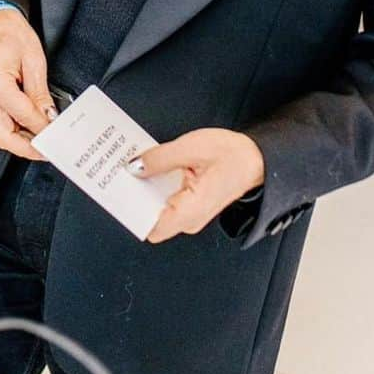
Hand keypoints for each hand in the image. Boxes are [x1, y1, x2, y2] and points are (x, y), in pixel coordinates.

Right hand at [0, 9, 54, 160]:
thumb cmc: (10, 32)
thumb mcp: (34, 59)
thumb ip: (40, 92)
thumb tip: (48, 116)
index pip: (23, 116)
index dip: (43, 128)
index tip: (57, 135)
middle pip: (3, 136)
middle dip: (27, 148)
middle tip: (48, 151)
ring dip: (20, 142)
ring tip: (42, 142)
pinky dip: (13, 131)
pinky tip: (28, 129)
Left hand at [129, 128, 265, 242]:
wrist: (256, 159)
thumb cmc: (232, 155)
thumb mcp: (191, 148)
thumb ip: (159, 158)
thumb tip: (133, 167)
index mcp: (191, 211)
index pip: (150, 226)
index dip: (131, 209)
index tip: (118, 190)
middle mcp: (189, 219)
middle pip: (149, 216)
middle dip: (134, 194)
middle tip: (121, 170)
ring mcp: (188, 214)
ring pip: (155, 207)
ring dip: (144, 187)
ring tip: (133, 164)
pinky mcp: (189, 204)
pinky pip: (165, 199)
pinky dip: (155, 184)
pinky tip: (149, 166)